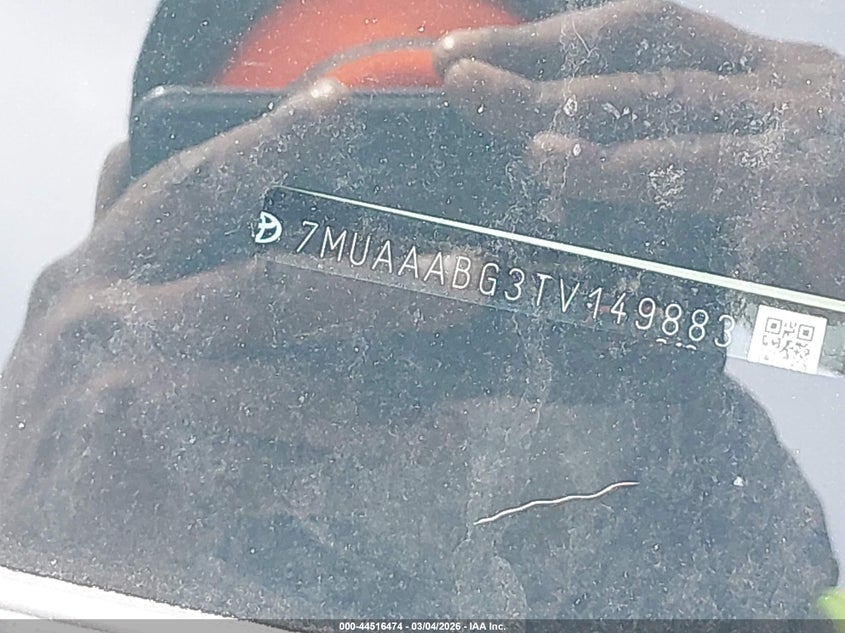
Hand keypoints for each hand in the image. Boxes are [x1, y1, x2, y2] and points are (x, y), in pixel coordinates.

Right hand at [0, 79, 479, 573]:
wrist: (20, 541)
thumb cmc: (62, 417)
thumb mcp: (70, 318)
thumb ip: (110, 237)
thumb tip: (119, 149)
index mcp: (96, 274)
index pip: (188, 190)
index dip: (263, 142)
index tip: (339, 108)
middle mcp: (114, 325)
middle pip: (270, 288)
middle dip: (381, 284)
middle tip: (471, 278)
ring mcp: (139, 403)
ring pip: (292, 391)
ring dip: (384, 405)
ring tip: (453, 414)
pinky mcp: (166, 479)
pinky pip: (287, 471)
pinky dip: (354, 468)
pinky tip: (410, 457)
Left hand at [433, 0, 844, 298]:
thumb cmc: (834, 241)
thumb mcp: (753, 189)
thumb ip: (676, 173)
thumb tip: (572, 176)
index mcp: (762, 83)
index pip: (648, 37)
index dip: (559, 37)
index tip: (480, 48)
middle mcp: (780, 88)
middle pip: (643, 50)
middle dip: (541, 55)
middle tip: (454, 65)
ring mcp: (796, 130)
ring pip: (660, 95)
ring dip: (559, 96)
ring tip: (478, 99)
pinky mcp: (802, 188)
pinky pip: (694, 169)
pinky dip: (617, 164)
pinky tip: (554, 160)